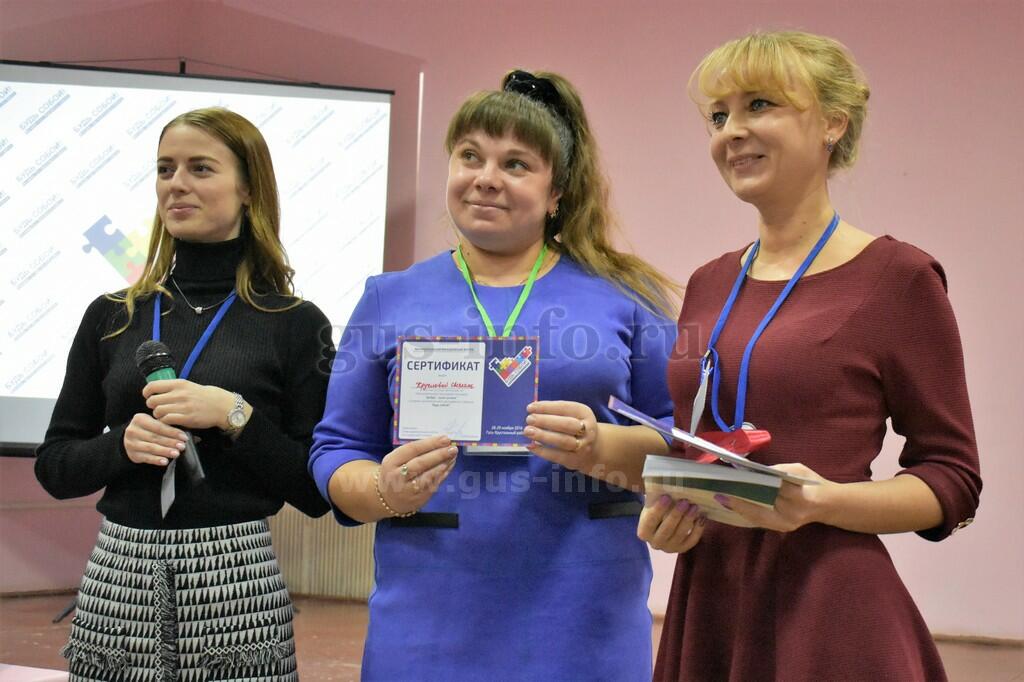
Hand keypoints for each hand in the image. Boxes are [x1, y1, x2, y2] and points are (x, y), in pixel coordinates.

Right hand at [123, 413, 187, 465]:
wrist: (132, 439)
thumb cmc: (149, 430)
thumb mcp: (156, 425)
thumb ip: (171, 429)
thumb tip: (195, 437)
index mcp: (140, 419)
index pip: (159, 426)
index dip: (173, 432)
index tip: (185, 437)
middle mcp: (133, 430)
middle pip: (155, 437)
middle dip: (170, 442)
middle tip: (182, 446)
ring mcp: (131, 443)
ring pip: (151, 447)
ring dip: (165, 451)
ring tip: (176, 454)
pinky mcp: (132, 454)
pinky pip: (146, 458)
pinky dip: (156, 460)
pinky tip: (165, 461)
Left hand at [143, 379, 233, 430]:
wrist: (220, 405)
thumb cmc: (203, 396)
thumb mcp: (188, 386)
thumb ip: (172, 388)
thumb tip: (155, 391)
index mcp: (179, 384)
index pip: (153, 386)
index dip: (147, 393)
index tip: (149, 396)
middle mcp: (180, 394)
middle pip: (152, 401)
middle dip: (153, 406)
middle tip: (159, 408)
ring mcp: (183, 406)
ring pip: (158, 412)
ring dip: (159, 416)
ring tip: (165, 416)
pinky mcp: (187, 418)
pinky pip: (167, 420)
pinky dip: (165, 422)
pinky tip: (170, 421)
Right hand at [377, 435, 457, 514]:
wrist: (387, 498)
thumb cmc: (395, 473)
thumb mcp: (396, 460)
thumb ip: (414, 452)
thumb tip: (438, 442)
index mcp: (391, 462)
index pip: (412, 449)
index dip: (430, 443)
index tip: (444, 438)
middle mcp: (397, 476)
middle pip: (420, 463)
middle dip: (439, 455)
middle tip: (452, 448)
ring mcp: (408, 489)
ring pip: (428, 476)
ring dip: (443, 465)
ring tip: (453, 456)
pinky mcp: (418, 498)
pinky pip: (433, 484)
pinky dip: (443, 474)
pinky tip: (448, 466)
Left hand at [523, 401, 596, 469]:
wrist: (593, 449)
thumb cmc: (575, 427)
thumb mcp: (572, 415)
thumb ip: (555, 412)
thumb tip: (532, 411)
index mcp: (584, 413)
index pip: (565, 408)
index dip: (547, 407)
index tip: (530, 408)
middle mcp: (586, 429)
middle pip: (566, 424)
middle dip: (546, 421)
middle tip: (529, 419)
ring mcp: (582, 446)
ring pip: (563, 441)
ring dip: (543, 436)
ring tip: (528, 431)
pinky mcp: (574, 460)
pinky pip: (558, 456)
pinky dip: (543, 451)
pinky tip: (531, 446)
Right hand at [637, 495, 705, 552]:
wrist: (662, 525)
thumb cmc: (657, 511)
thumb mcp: (653, 506)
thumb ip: (657, 499)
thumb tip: (667, 486)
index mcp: (644, 532)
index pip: (650, 521)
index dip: (658, 509)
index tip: (666, 497)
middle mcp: (655, 543)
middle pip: (666, 530)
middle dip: (676, 515)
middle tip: (684, 502)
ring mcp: (669, 548)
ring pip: (679, 535)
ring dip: (688, 520)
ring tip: (695, 507)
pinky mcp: (682, 549)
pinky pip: (691, 541)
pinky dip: (698, 530)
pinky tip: (701, 518)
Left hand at [712, 463, 832, 531]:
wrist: (829, 505)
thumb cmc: (812, 483)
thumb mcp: (798, 470)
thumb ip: (777, 470)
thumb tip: (752, 471)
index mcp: (799, 496)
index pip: (769, 491)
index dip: (748, 488)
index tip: (729, 486)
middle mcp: (791, 513)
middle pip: (759, 506)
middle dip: (738, 500)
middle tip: (718, 492)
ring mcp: (786, 524)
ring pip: (756, 517)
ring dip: (738, 508)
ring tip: (721, 499)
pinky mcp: (782, 528)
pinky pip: (760, 521)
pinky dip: (746, 513)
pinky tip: (733, 506)